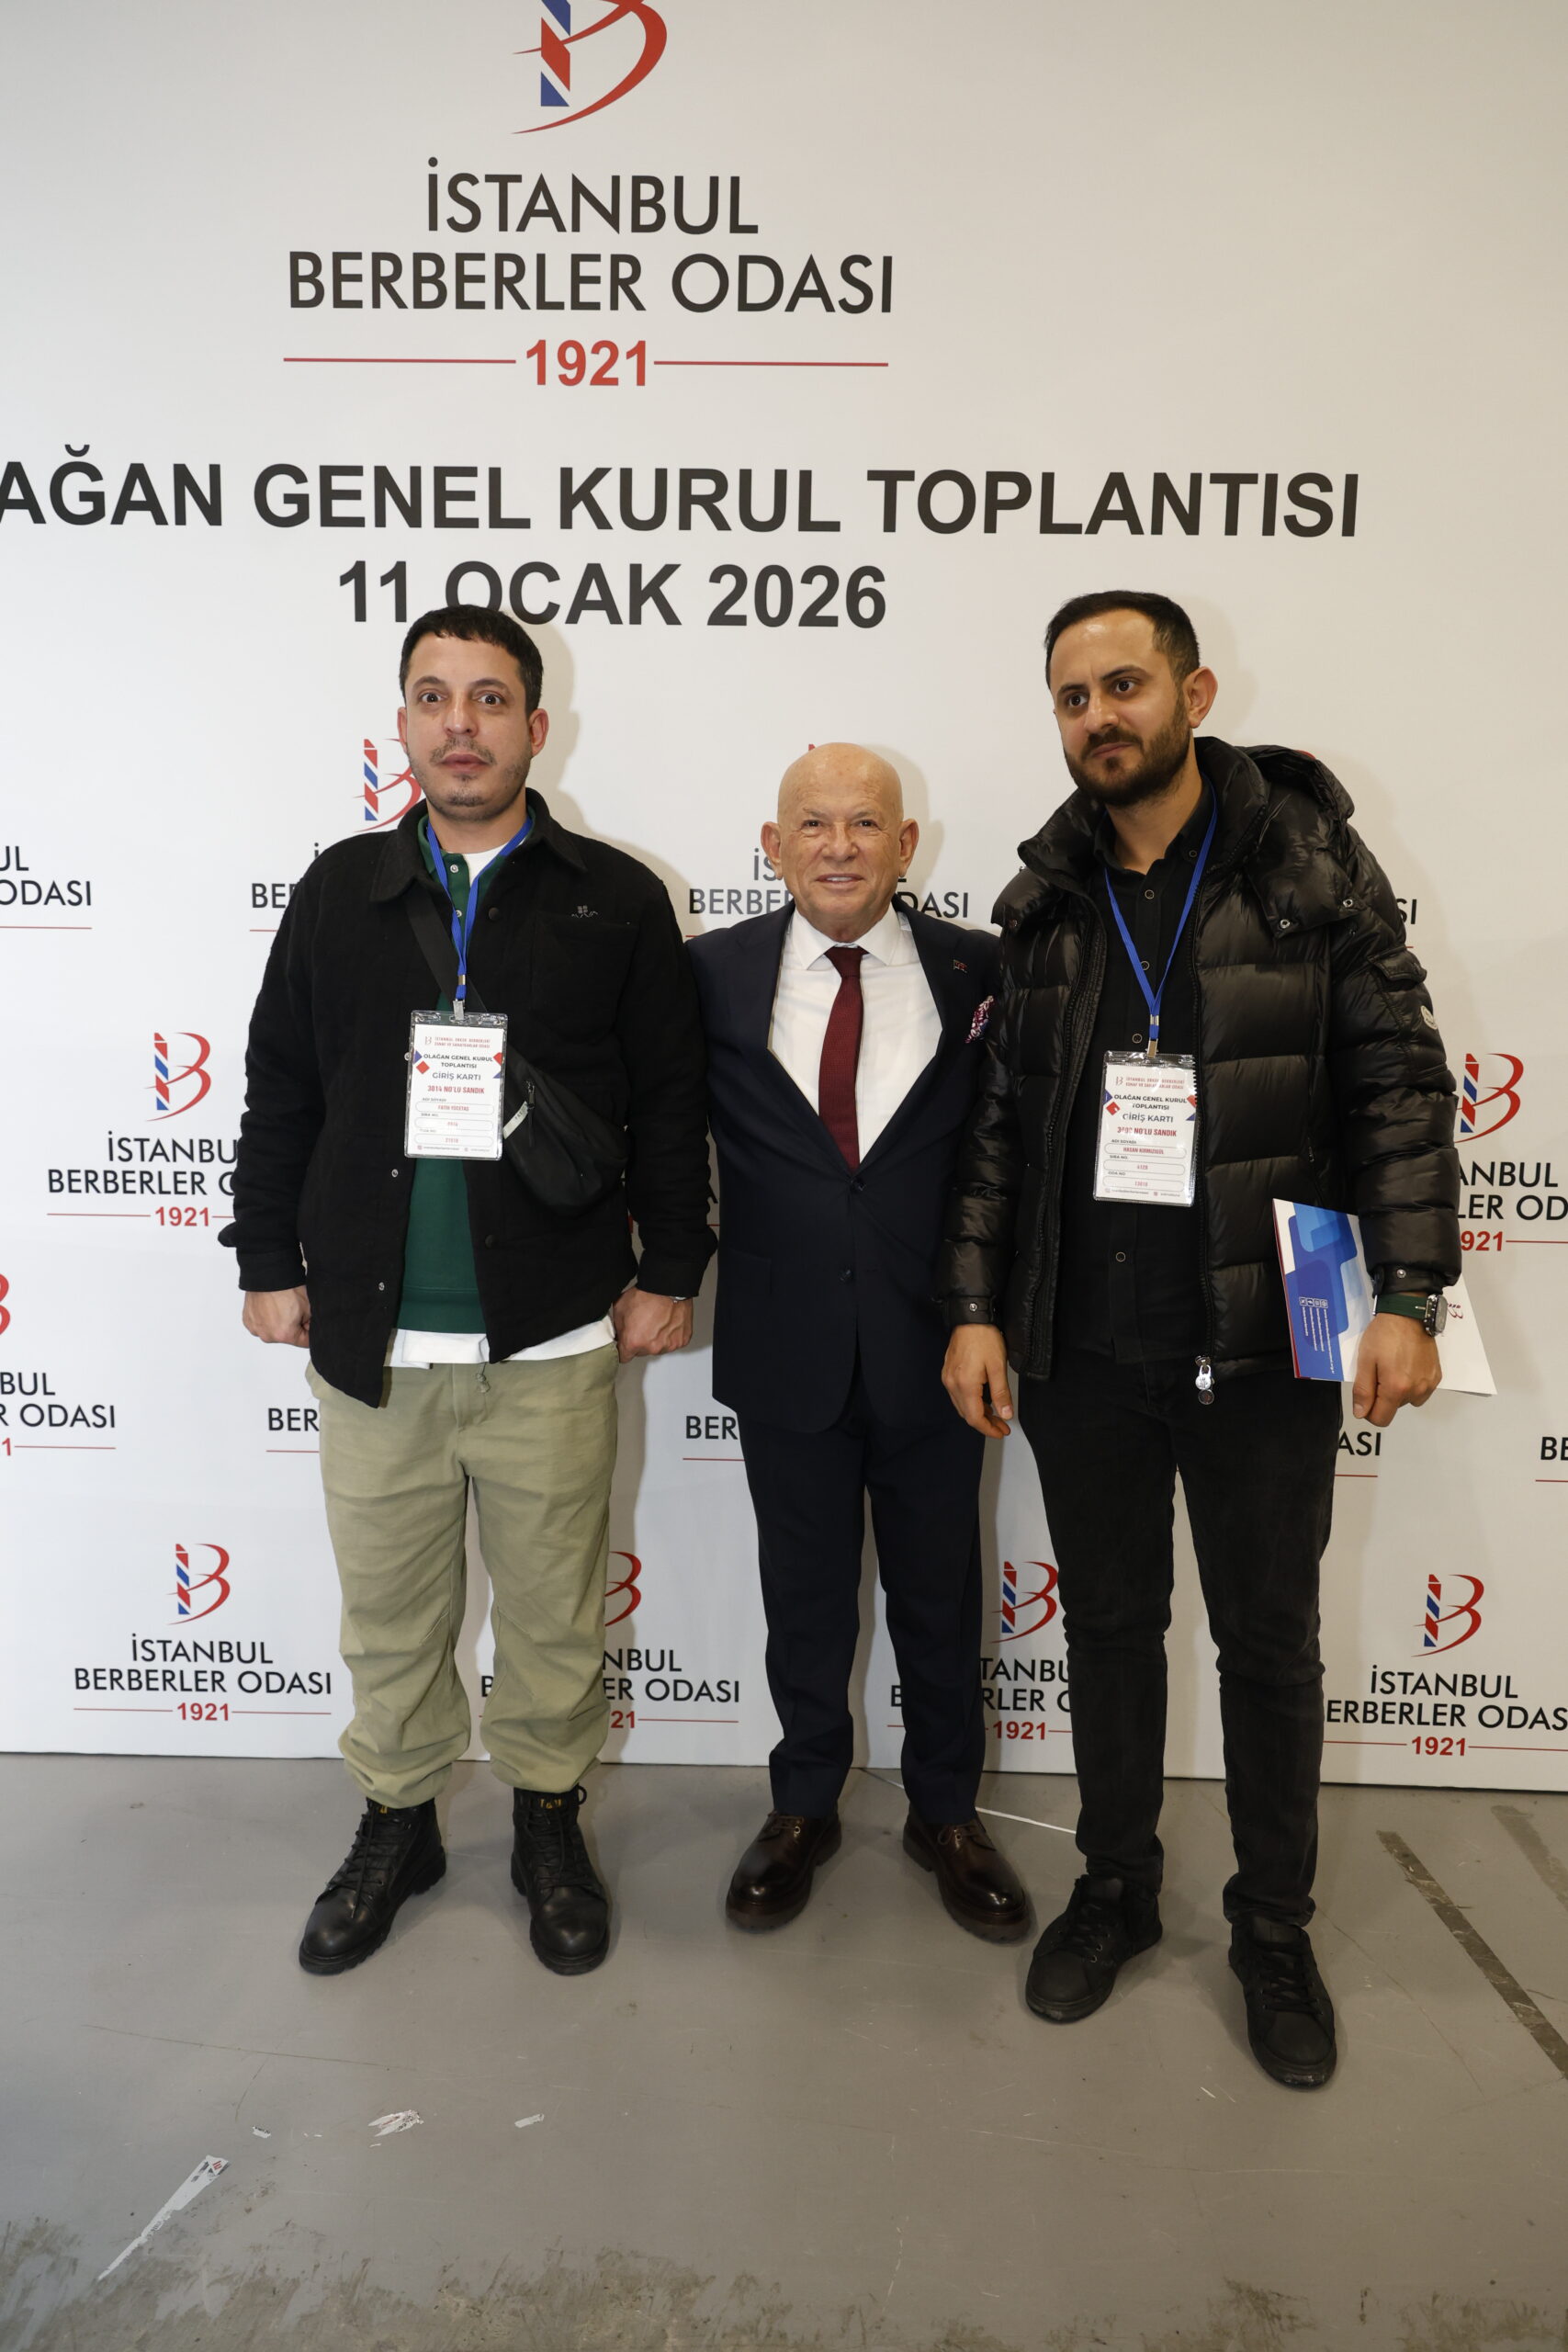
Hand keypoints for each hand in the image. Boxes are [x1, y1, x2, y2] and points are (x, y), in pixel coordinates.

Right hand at [242, 1286, 310, 1346]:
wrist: (269, 1274)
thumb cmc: (287, 1288)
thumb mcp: (309, 1307)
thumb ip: (312, 1324)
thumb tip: (309, 1329)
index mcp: (284, 1335)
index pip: (304, 1342)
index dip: (310, 1330)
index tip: (309, 1322)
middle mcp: (267, 1335)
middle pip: (287, 1337)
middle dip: (294, 1327)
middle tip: (294, 1310)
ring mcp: (255, 1329)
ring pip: (273, 1331)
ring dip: (279, 1323)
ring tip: (280, 1307)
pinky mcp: (248, 1321)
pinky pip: (261, 1324)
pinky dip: (266, 1318)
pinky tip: (270, 1306)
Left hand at [613, 1288, 693, 1362]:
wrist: (667, 1286)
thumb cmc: (646, 1294)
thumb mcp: (620, 1308)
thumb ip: (617, 1327)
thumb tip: (618, 1334)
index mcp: (633, 1342)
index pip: (624, 1357)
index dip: (623, 1349)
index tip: (625, 1344)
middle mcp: (651, 1347)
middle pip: (642, 1352)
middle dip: (640, 1342)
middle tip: (643, 1326)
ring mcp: (668, 1345)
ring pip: (658, 1348)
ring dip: (657, 1339)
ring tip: (657, 1322)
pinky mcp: (681, 1340)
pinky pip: (672, 1342)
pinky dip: (670, 1335)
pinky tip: (667, 1323)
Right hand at [942, 1323, 1013, 1436]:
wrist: (970, 1317)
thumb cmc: (984, 1337)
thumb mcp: (998, 1366)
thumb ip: (1001, 1393)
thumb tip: (1005, 1414)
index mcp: (965, 1385)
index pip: (975, 1418)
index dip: (989, 1429)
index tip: (1002, 1432)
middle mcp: (952, 1384)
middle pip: (967, 1414)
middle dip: (985, 1423)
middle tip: (1002, 1425)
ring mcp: (948, 1378)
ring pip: (962, 1406)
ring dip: (978, 1413)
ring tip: (995, 1414)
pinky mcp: (948, 1372)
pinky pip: (958, 1395)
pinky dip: (971, 1402)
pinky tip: (983, 1400)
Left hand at [1352, 1313, 1441, 1427]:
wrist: (1409, 1314)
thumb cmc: (1385, 1334)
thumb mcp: (1365, 1360)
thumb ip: (1363, 1390)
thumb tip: (1361, 1413)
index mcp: (1396, 1388)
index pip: (1381, 1419)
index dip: (1369, 1412)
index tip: (1366, 1396)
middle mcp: (1416, 1390)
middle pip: (1394, 1408)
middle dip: (1383, 1396)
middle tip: (1379, 1372)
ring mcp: (1428, 1384)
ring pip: (1408, 1400)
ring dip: (1398, 1391)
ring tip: (1393, 1367)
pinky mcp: (1436, 1376)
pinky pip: (1421, 1390)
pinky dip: (1412, 1384)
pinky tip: (1406, 1366)